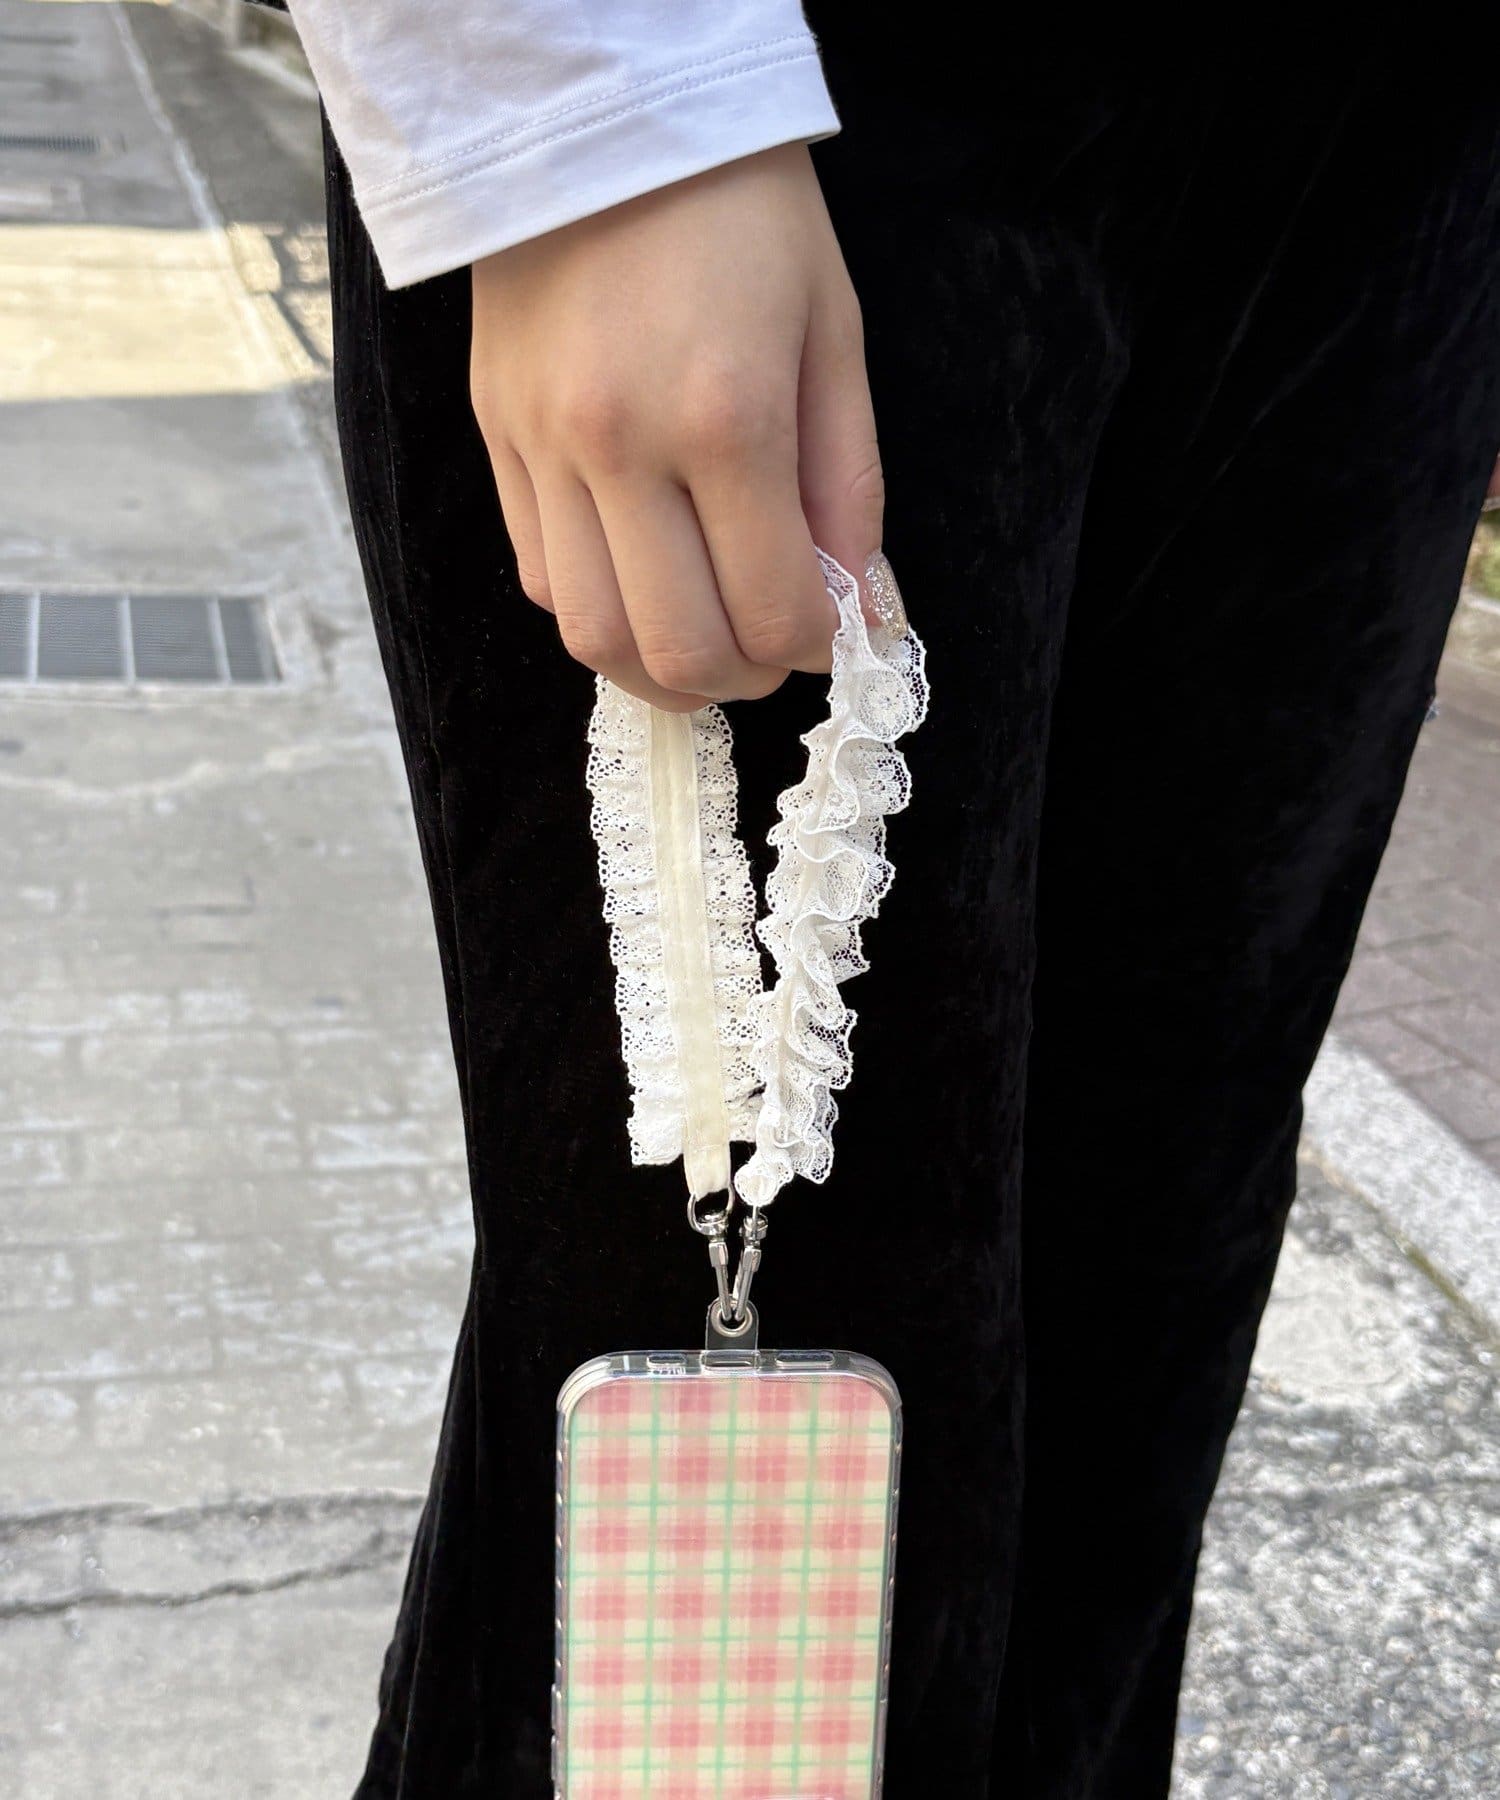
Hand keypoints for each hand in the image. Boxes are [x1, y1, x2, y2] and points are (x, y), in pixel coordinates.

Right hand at [470, 143, 882, 710]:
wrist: (598, 116)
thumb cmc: (741, 214)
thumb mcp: (832, 334)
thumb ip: (848, 486)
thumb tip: (857, 607)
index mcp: (726, 418)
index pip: (772, 610)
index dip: (813, 648)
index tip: (827, 632)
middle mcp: (622, 448)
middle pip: (676, 648)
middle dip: (740, 679)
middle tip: (767, 655)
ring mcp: (545, 449)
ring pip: (591, 635)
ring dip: (657, 669)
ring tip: (701, 645)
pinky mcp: (496, 440)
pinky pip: (541, 576)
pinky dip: (598, 611)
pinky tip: (640, 583)